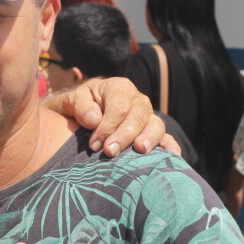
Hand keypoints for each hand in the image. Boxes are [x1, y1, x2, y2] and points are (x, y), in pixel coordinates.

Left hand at [44, 77, 164, 156]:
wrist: (79, 114)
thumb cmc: (76, 107)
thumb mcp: (70, 101)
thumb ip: (79, 107)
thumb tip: (94, 120)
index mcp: (118, 88)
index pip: (119, 107)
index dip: (108, 126)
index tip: (94, 145)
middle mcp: (137, 100)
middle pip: (138, 117)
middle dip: (124, 136)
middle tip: (110, 152)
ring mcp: (147, 115)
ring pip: (155, 125)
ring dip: (148, 139)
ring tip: (139, 151)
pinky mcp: (151, 131)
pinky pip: (166, 137)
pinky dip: (170, 146)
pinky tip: (172, 156)